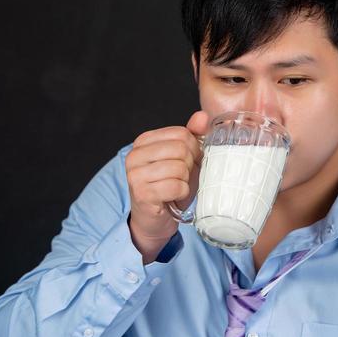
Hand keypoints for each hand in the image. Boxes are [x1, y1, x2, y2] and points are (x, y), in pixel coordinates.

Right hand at [125, 110, 209, 263]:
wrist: (154, 220)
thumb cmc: (169, 187)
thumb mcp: (183, 159)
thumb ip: (192, 136)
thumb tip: (202, 116)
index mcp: (143, 141)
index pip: (181, 133)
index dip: (194, 149)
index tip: (190, 162)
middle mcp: (135, 155)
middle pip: (181, 149)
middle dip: (190, 165)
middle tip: (183, 177)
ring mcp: (135, 174)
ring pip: (179, 168)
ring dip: (185, 181)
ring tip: (177, 187)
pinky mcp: (142, 193)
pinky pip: (176, 186)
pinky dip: (181, 193)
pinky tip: (174, 197)